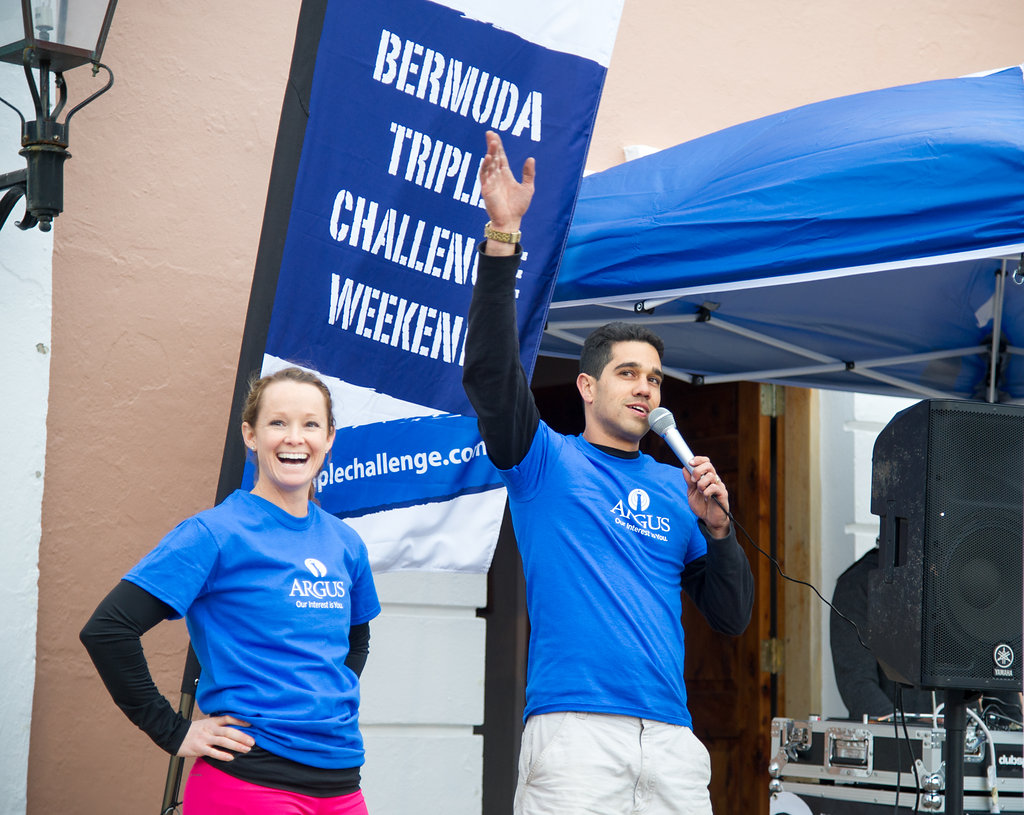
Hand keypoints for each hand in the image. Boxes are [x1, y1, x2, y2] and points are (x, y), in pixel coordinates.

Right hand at [176, 715, 253, 760]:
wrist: (173, 735)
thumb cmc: (192, 731)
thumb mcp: (205, 724)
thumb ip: (217, 726)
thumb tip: (233, 730)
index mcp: (212, 722)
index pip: (228, 718)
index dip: (240, 721)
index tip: (251, 724)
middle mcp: (210, 729)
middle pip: (229, 731)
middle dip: (242, 736)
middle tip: (253, 741)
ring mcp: (204, 739)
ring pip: (223, 741)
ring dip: (236, 745)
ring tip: (246, 749)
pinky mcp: (199, 748)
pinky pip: (213, 752)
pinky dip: (222, 755)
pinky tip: (231, 758)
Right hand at [479, 130, 534, 252]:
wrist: (511, 221)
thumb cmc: (518, 206)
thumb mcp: (528, 188)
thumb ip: (529, 173)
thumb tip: (531, 158)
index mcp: (505, 175)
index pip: (500, 157)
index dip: (498, 146)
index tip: (494, 135)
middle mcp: (496, 176)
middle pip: (493, 157)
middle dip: (492, 145)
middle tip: (490, 133)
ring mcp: (490, 182)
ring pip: (489, 164)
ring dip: (490, 153)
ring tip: (493, 143)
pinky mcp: (486, 189)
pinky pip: (484, 175)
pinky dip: (485, 166)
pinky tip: (488, 157)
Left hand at [684, 457, 730, 537]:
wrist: (709, 520)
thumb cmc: (701, 505)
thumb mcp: (691, 493)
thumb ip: (689, 481)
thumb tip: (685, 468)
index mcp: (706, 477)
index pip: (705, 462)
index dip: (698, 459)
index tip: (690, 462)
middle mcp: (714, 479)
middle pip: (708, 465)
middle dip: (697, 470)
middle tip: (693, 481)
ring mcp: (719, 486)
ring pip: (711, 476)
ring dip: (701, 484)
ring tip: (700, 492)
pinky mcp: (722, 494)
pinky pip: (714, 487)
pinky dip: (707, 492)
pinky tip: (706, 498)